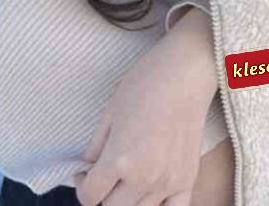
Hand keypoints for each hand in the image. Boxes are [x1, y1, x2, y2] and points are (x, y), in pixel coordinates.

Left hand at [73, 26, 215, 205]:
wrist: (184, 75)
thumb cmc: (144, 85)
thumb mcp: (110, 112)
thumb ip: (96, 146)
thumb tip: (89, 167)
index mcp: (119, 160)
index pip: (90, 196)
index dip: (82, 185)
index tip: (84, 172)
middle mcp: (143, 179)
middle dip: (103, 194)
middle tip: (105, 175)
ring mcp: (168, 183)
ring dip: (128, 200)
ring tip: (128, 178)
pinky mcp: (187, 180)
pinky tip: (151, 192)